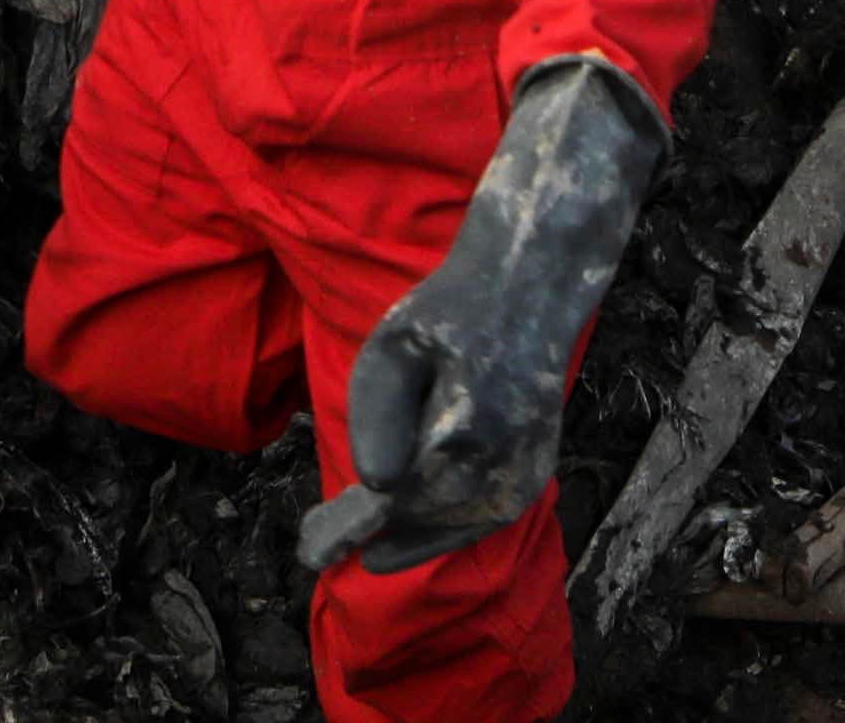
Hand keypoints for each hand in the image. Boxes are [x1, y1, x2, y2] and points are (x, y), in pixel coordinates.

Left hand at [306, 65, 667, 574]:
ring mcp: (522, 476)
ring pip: (447, 528)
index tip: (313, 551)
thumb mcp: (392, 344)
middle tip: (320, 544)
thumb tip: (374, 486)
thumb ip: (375, 414)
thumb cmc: (449, 314)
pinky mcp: (532, 480)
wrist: (526, 293)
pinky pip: (477, 523)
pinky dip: (439, 530)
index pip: (392, 502)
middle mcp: (499, 463)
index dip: (349, 529)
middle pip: (417, 520)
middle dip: (370, 532)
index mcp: (460, 429)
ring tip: (357, 536)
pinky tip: (405, 533)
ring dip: (404, 535)